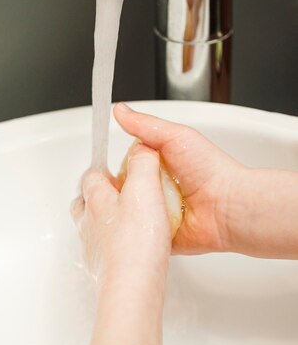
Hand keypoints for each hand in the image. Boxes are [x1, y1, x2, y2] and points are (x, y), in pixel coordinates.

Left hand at [71, 143, 170, 287]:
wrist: (130, 287)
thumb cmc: (135, 242)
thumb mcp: (145, 189)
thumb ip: (143, 164)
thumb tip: (141, 150)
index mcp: (96, 199)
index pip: (91, 175)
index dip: (104, 168)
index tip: (116, 166)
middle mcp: (88, 223)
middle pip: (85, 201)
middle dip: (99, 194)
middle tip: (119, 192)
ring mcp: (93, 246)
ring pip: (93, 226)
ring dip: (106, 220)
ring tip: (127, 219)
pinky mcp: (102, 268)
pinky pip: (104, 249)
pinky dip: (114, 244)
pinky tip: (132, 247)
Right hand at [114, 102, 244, 254]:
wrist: (227, 206)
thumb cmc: (210, 170)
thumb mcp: (175, 137)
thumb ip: (145, 125)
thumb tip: (120, 111)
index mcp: (161, 165)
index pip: (129, 163)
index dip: (122, 164)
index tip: (117, 165)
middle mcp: (158, 188)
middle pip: (126, 187)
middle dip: (124, 187)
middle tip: (129, 186)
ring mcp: (159, 212)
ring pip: (130, 210)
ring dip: (130, 207)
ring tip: (132, 204)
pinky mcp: (159, 233)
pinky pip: (139, 231)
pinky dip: (137, 227)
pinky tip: (135, 222)